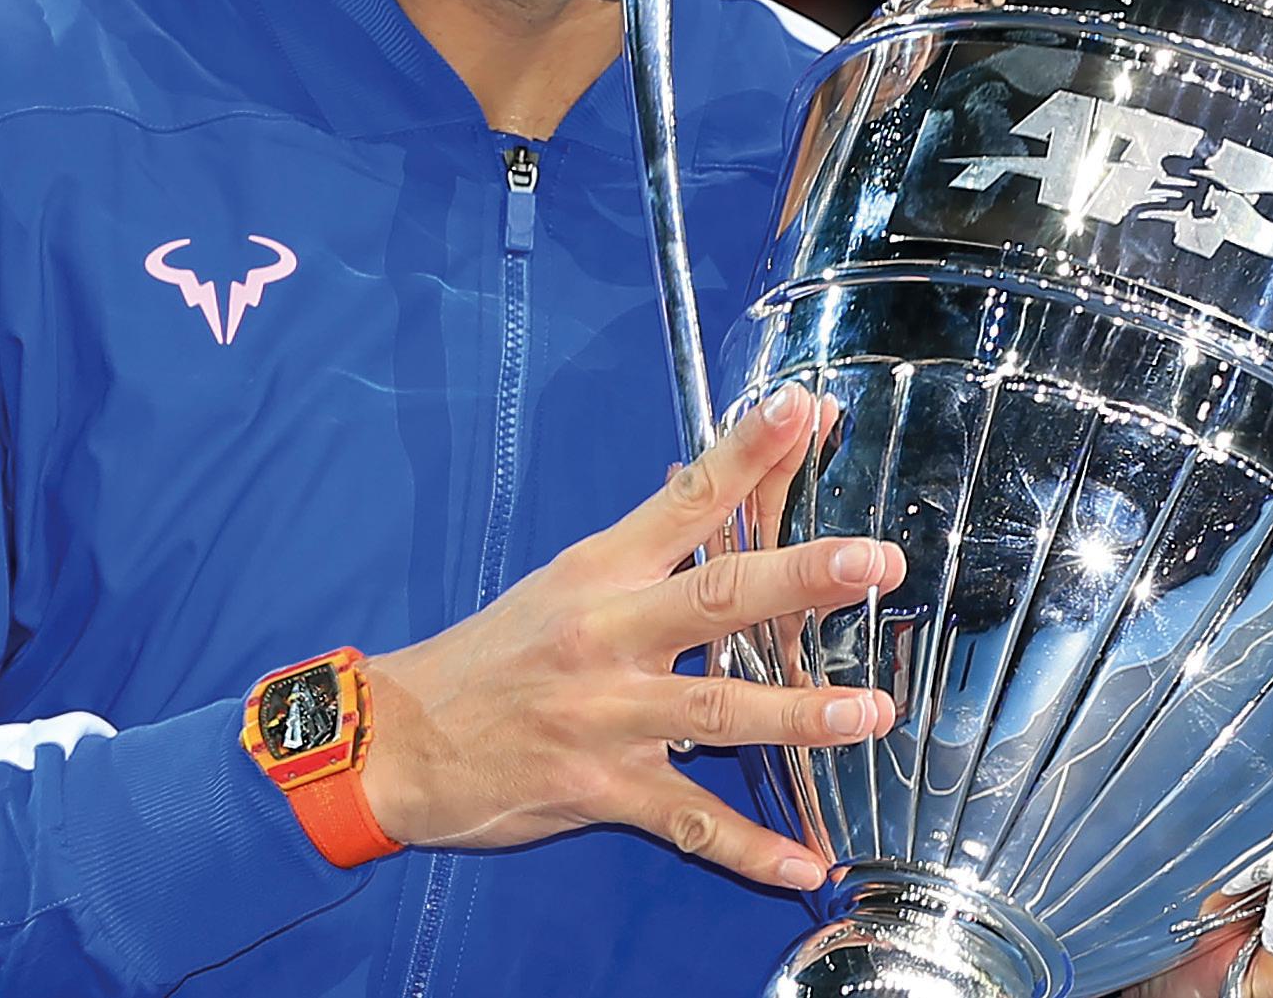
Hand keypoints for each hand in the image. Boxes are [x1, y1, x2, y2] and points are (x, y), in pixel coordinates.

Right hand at [363, 383, 906, 889]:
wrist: (397, 742)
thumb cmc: (490, 658)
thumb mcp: (561, 586)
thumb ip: (643, 553)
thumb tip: (711, 497)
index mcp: (598, 575)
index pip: (684, 500)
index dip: (746, 452)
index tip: (804, 410)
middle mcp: (606, 636)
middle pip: (715, 597)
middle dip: (801, 577)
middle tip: (874, 562)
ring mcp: (606, 716)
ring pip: (717, 709)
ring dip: (798, 713)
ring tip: (870, 712)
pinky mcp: (600, 790)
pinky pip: (690, 822)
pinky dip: (751, 848)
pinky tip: (807, 862)